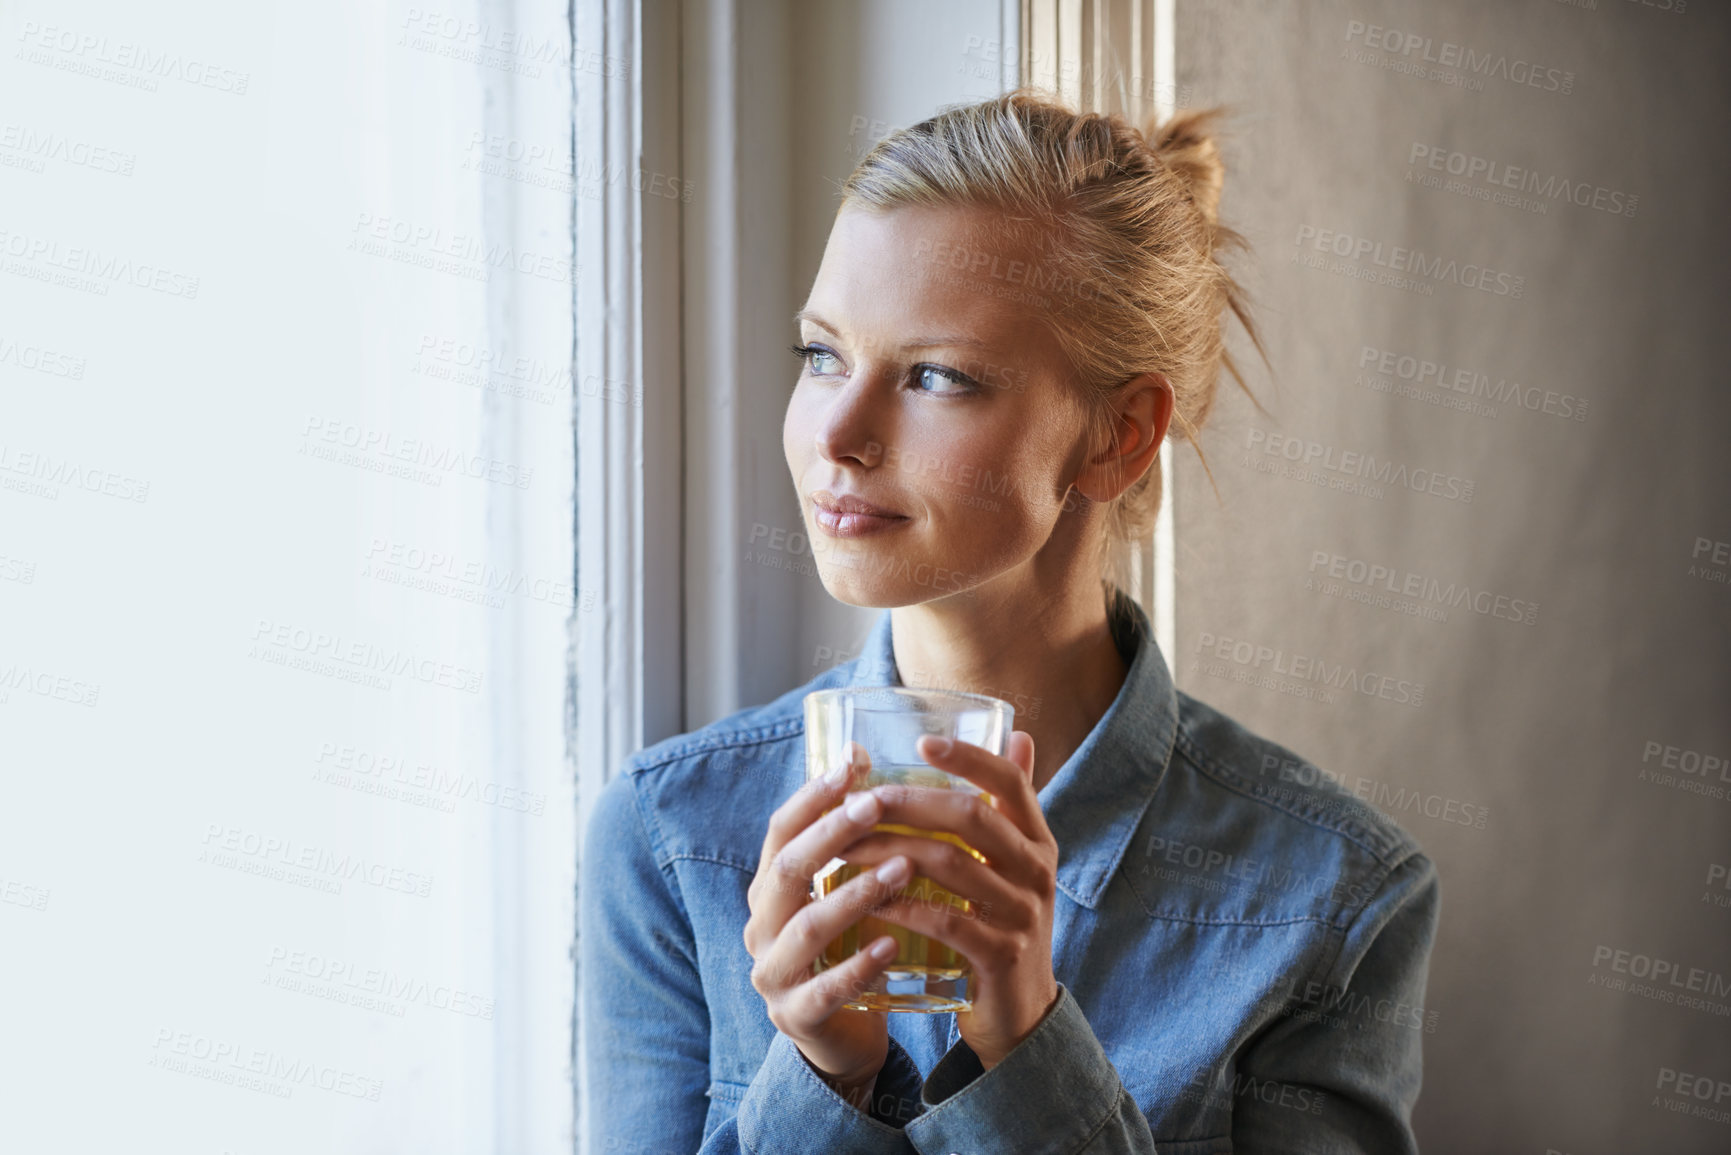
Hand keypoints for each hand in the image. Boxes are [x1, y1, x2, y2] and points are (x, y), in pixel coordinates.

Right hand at [742, 742, 915, 1106]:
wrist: (844, 1036)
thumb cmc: (850, 948)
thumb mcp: (846, 889)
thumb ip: (855, 837)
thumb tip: (870, 749)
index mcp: (770, 888)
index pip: (780, 831)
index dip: (812, 795)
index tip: (853, 762)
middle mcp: (761, 925)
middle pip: (786, 870)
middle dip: (831, 834)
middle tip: (877, 804)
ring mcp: (773, 974)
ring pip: (806, 928)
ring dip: (855, 894)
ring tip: (903, 869)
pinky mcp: (796, 1017)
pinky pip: (824, 990)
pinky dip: (858, 967)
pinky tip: (893, 947)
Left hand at [838, 731, 1059, 1068]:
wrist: (1020, 1015)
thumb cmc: (1000, 926)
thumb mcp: (1011, 865)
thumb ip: (1005, 808)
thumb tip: (1016, 733)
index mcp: (1037, 841)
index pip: (1011, 783)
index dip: (969, 758)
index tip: (921, 742)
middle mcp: (1037, 871)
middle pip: (974, 817)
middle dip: (911, 802)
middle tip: (861, 798)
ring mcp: (1023, 914)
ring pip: (952, 865)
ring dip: (891, 851)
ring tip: (845, 846)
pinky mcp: (1001, 956)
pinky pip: (946, 922)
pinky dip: (903, 906)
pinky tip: (867, 898)